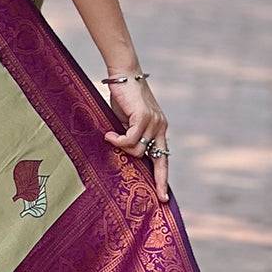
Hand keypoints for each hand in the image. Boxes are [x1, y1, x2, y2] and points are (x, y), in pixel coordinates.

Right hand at [102, 76, 169, 202]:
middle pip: (159, 161)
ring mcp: (154, 123)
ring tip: (110, 137)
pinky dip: (117, 140)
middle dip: (159, 180)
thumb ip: (130, 136)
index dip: (162, 177)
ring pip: (138, 151)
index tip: (164, 196)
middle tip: (159, 197)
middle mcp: (161, 127)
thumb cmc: (123, 97)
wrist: (124, 74)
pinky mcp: (144, 118)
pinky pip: (130, 140)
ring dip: (122, 148)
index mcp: (159, 129)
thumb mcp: (127, 121)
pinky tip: (108, 134)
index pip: (163, 158)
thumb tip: (123, 153)